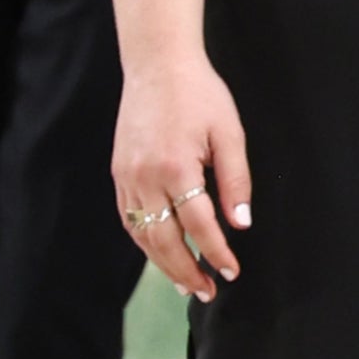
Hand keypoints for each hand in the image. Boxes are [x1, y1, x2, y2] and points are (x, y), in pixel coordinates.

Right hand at [114, 57, 251, 302]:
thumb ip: (236, 181)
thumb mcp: (230, 133)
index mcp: (175, 166)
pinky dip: (146, 242)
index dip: (215, 252)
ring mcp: (126, 177)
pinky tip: (162, 254)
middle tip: (207, 292)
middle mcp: (144, 177)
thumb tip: (240, 224)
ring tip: (186, 284)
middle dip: (186, 271)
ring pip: (142, 234)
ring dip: (163, 264)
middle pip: (164, 239)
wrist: (157, 66)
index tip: (231, 272)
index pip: (198, 223)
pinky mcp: (119, 174)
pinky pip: (129, 218)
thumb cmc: (200, 95)